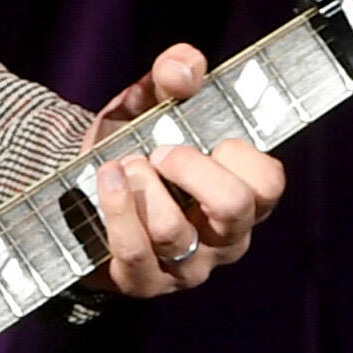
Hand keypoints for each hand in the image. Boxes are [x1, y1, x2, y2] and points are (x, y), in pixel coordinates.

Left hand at [85, 42, 286, 296]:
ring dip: (143, 187)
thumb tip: (186, 69)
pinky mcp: (143, 283)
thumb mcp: (152, 105)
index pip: (269, 184)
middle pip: (233, 208)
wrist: (83, 190)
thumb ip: (172, 75)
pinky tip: (108, 178)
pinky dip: (116, 209)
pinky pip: (134, 252)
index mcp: (244, 198)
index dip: (240, 154)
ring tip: (126, 164)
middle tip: (161, 151)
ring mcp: (186, 267)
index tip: (211, 138)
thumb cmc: (135, 146)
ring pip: (175, 232)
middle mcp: (224, 240)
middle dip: (191, 168)